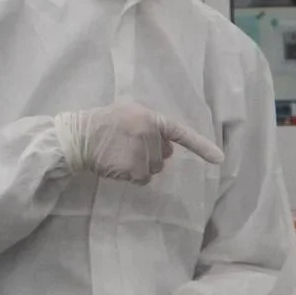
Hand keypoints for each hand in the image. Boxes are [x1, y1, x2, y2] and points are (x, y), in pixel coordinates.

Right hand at [56, 103, 222, 184]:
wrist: (76, 137)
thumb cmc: (101, 124)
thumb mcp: (128, 114)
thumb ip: (151, 126)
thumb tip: (168, 149)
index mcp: (149, 117)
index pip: (181, 133)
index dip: (201, 146)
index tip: (219, 159)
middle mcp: (149, 132)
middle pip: (162, 157)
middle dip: (148, 156)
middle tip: (125, 147)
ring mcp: (141, 151)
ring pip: (152, 170)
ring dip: (138, 168)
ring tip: (117, 155)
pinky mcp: (133, 167)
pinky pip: (141, 180)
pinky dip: (130, 177)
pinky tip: (115, 165)